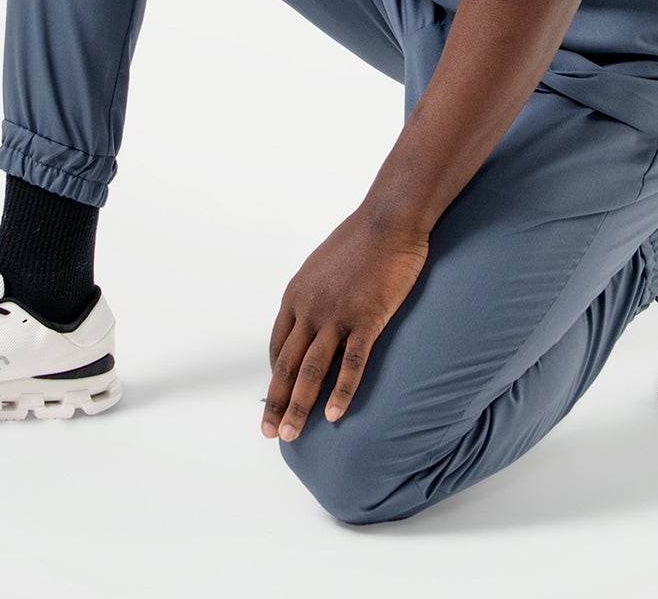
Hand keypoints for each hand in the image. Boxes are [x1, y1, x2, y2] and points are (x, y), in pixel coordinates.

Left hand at [264, 209, 428, 441]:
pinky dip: (341, 392)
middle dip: (276, 402)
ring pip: (312, 371)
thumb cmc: (359, 240)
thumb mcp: (322, 266)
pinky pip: (351, 364)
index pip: (278, 346)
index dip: (275, 376)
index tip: (276, 398)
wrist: (388, 221)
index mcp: (296, 296)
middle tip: (268, 433)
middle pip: (287, 365)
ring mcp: (337, 315)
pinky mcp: (366, 319)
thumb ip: (313, 294)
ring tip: (291, 436)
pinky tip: (334, 416)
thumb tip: (312, 314)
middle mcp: (309, 309)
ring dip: (299, 407)